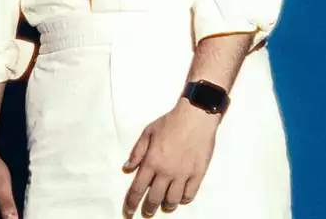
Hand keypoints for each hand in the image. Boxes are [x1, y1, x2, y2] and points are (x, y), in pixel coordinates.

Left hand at [122, 99, 220, 216]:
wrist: (195, 116)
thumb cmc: (170, 122)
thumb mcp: (148, 132)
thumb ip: (137, 152)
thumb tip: (127, 168)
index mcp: (152, 161)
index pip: (138, 189)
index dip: (132, 203)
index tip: (129, 212)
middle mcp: (166, 171)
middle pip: (155, 198)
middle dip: (149, 208)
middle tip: (148, 212)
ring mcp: (183, 174)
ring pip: (173, 200)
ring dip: (167, 205)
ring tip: (165, 205)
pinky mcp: (197, 174)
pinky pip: (190, 194)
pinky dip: (184, 200)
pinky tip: (181, 198)